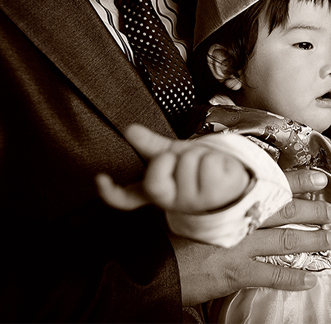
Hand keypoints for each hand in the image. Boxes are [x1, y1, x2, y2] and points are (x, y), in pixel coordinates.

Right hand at [95, 124, 250, 213]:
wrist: (230, 178)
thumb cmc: (197, 169)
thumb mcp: (173, 154)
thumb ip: (150, 145)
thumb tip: (129, 130)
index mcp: (157, 191)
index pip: (127, 199)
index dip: (112, 192)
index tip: (100, 179)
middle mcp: (171, 201)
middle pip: (156, 177)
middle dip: (168, 161)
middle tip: (179, 162)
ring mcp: (192, 202)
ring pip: (186, 164)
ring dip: (198, 156)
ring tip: (202, 165)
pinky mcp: (214, 196)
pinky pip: (207, 164)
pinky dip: (214, 159)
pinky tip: (217, 169)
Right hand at [174, 168, 330, 305]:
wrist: (152, 261)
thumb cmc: (164, 229)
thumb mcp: (186, 202)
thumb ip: (208, 194)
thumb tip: (222, 185)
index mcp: (228, 197)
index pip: (268, 184)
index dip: (296, 180)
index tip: (318, 179)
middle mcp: (239, 217)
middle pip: (284, 210)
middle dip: (311, 210)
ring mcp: (240, 245)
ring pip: (285, 240)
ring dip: (311, 240)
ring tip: (330, 241)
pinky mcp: (237, 271)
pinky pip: (271, 275)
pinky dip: (292, 278)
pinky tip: (309, 280)